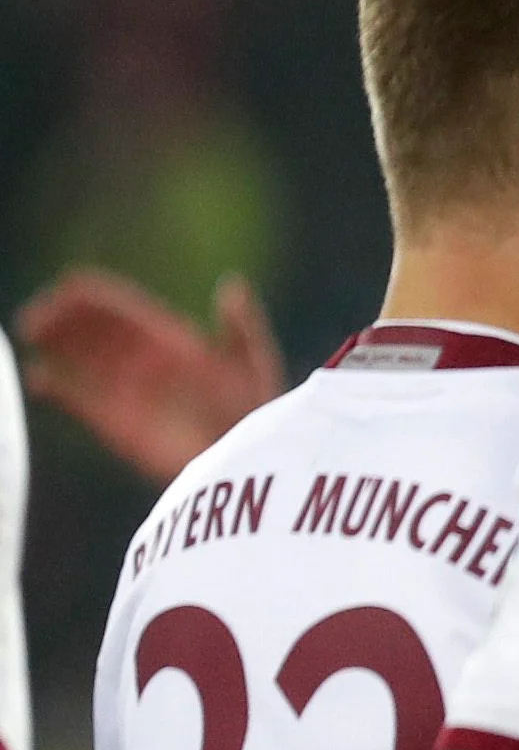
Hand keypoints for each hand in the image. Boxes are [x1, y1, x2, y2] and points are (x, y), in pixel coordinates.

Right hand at [13, 269, 284, 481]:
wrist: (245, 465)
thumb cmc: (256, 413)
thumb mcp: (253, 363)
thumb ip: (240, 325)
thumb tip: (232, 284)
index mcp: (171, 340)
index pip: (122, 308)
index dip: (93, 296)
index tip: (68, 287)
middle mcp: (144, 362)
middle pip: (93, 329)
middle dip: (63, 317)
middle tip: (37, 315)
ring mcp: (129, 392)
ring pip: (80, 359)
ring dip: (54, 342)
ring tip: (31, 332)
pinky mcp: (118, 425)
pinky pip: (78, 400)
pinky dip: (57, 389)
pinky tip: (40, 379)